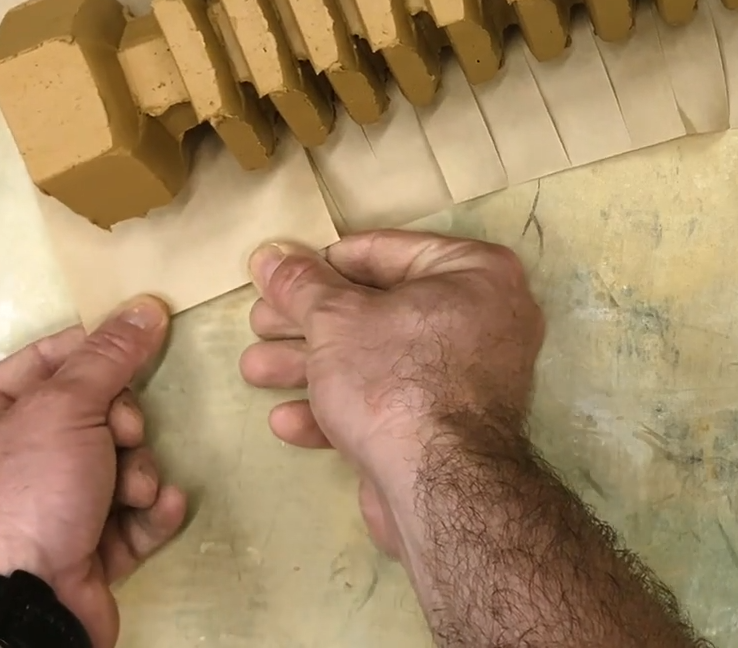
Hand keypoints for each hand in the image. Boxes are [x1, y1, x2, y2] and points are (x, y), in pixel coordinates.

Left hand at [0, 297, 187, 647]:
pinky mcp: (79, 555)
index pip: (43, 363)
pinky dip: (146, 512)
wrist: (21, 609)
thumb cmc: (23, 495)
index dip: (95, 350)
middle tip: (126, 435)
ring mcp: (42, 514)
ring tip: (135, 490)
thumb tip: (144, 305)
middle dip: (122, 427)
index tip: (143, 340)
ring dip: (138, 473)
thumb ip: (107, 357)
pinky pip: (125, 518)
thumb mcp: (63, 409)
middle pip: (88, 416)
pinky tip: (159, 508)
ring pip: (114, 467)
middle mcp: (3, 468)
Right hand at [239, 231, 544, 557]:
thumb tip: (270, 255)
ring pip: (376, 361)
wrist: (438, 487)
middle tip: (258, 324)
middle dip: (309, 322)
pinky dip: (339, 409)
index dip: (322, 263)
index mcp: (475, 273)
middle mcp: (483, 319)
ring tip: (254, 368)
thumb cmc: (395, 378)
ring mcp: (468, 379)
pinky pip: (389, 405)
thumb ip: (301, 284)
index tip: (278, 276)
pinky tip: (287, 420)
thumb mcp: (335, 319)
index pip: (384, 252)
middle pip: (377, 309)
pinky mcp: (446, 431)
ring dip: (310, 366)